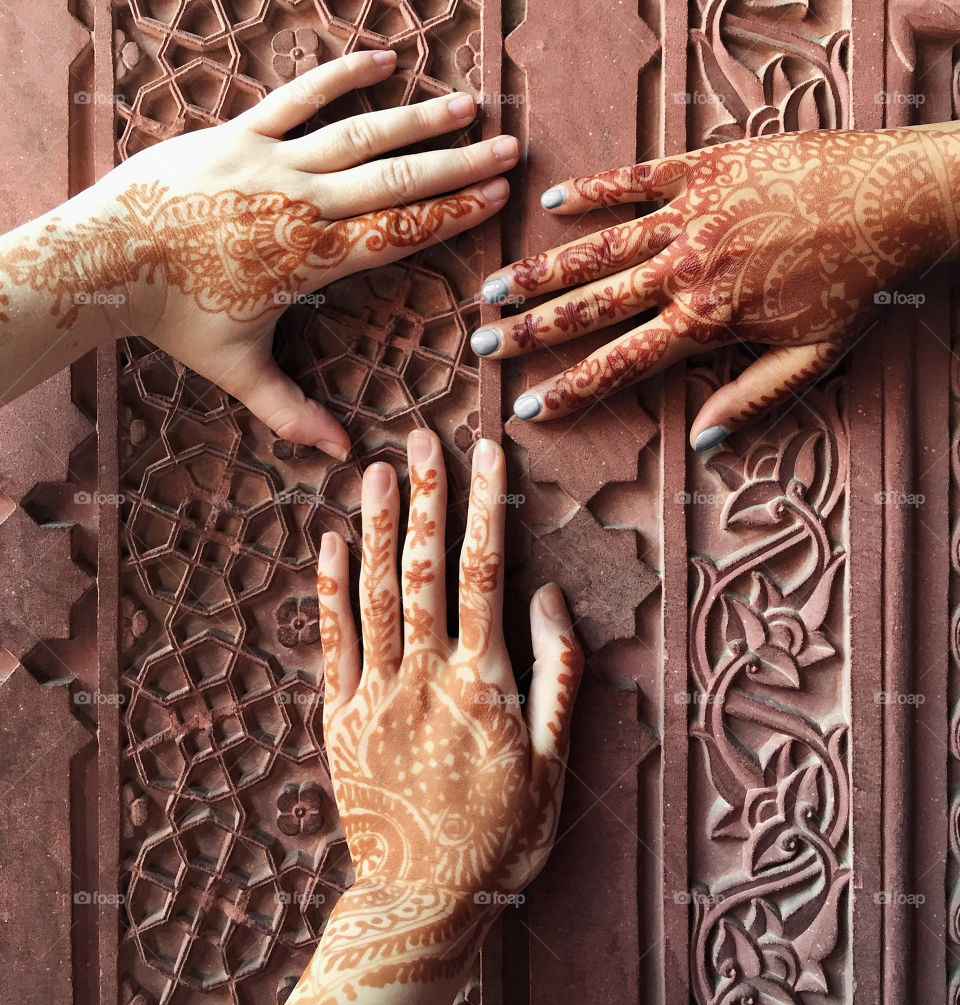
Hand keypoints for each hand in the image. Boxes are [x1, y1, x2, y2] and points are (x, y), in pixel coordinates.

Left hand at [2, 50, 516, 456]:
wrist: (105, 258)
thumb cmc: (174, 317)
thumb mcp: (238, 371)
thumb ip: (293, 413)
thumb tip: (343, 457)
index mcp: (310, 258)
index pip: (398, 232)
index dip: (452, 214)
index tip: (496, 198)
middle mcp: (301, 203)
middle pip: (395, 180)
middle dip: (458, 166)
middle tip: (509, 150)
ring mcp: (271, 161)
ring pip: (359, 134)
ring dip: (418, 120)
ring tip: (469, 106)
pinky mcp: (239, 133)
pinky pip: (297, 97)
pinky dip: (340, 78)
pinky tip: (382, 61)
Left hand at [264, 430, 581, 1004]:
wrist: (423, 898)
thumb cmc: (502, 834)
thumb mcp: (553, 762)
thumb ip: (558, 675)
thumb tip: (552, 598)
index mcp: (483, 682)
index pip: (484, 573)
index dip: (486, 507)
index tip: (489, 454)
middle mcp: (426, 676)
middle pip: (425, 568)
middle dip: (427, 497)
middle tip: (425, 439)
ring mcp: (375, 694)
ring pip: (376, 594)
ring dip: (378, 527)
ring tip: (377, 469)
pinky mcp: (338, 717)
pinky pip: (331, 641)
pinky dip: (330, 588)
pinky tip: (330, 541)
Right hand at [472, 126, 959, 448]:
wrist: (905, 193)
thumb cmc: (863, 279)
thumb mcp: (816, 356)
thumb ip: (751, 400)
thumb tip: (699, 442)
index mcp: (708, 318)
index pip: (621, 363)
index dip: (570, 389)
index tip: (526, 408)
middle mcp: (686, 267)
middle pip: (591, 305)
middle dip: (530, 330)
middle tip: (482, 343)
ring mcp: (691, 213)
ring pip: (599, 247)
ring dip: (542, 270)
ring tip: (495, 288)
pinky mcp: (706, 167)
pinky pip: (636, 178)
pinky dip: (593, 191)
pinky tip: (553, 204)